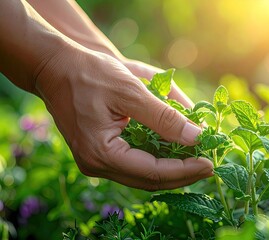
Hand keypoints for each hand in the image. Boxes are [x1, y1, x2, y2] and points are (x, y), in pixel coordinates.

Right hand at [34, 44, 212, 190]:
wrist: (56, 68)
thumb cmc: (91, 74)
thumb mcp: (131, 91)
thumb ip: (164, 117)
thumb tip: (196, 137)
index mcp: (101, 153)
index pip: (153, 172)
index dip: (185, 169)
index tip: (210, 162)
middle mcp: (96, 164)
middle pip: (149, 181)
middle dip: (182, 175)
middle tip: (209, 166)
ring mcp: (95, 162)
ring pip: (142, 177)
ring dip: (171, 171)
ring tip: (196, 162)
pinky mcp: (98, 154)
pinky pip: (134, 166)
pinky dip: (157, 162)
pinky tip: (175, 155)